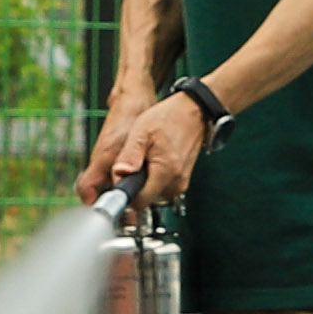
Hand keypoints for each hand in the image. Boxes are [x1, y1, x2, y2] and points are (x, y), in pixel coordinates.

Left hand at [78, 89, 210, 206]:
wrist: (193, 112)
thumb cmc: (169, 118)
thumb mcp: (142, 132)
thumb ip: (129, 155)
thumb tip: (119, 174)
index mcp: (165, 172)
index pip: (138, 202)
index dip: (125, 191)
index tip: (121, 177)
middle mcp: (176, 183)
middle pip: (145, 200)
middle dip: (134, 186)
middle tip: (134, 163)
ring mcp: (181, 183)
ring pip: (153, 195)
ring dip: (144, 182)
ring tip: (145, 159)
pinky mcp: (182, 180)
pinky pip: (162, 188)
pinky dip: (154, 179)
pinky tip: (154, 162)